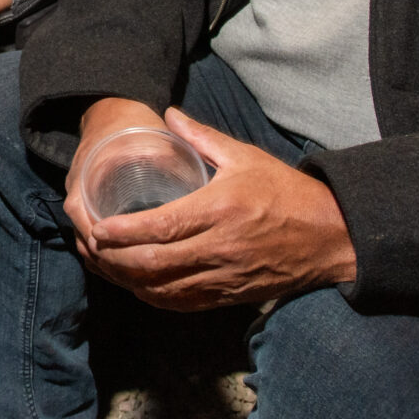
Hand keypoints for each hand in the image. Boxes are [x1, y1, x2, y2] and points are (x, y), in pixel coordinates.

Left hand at [66, 107, 357, 310]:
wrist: (329, 236)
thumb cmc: (285, 192)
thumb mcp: (245, 156)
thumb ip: (201, 137)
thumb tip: (167, 115)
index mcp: (220, 210)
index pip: (162, 227)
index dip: (123, 233)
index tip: (97, 228)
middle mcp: (219, 248)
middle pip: (153, 264)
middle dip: (113, 259)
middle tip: (89, 247)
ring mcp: (224, 277)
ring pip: (163, 289)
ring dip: (127, 280)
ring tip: (102, 264)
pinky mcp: (228, 296)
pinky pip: (181, 303)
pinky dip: (152, 296)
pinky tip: (134, 284)